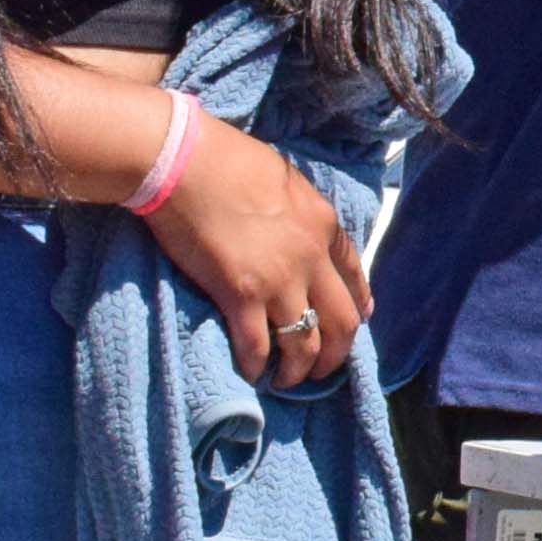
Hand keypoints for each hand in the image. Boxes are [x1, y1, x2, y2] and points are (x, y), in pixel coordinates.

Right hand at [142, 111, 367, 386]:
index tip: (354, 323)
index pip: (355, 275)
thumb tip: (298, 232)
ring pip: (304, 343)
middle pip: (342, 322)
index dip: (358, 306)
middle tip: (322, 368)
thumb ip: (300, 214)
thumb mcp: (284, 181)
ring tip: (287, 380)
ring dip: (299, 369)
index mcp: (324, 225)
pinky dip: (257, 366)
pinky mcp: (241, 295)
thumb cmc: (225, 160)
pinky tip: (252, 373)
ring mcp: (278, 279)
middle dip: (336, 353)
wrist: (183, 162)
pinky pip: (258, 346)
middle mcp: (311, 257)